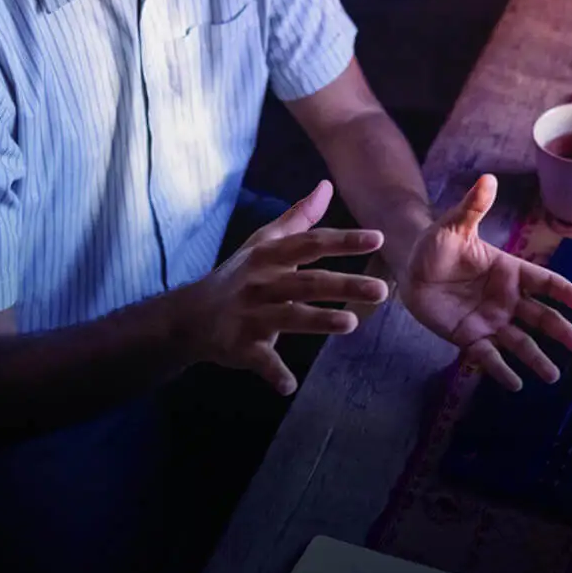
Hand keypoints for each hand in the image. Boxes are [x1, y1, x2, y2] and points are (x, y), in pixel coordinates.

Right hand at [175, 181, 390, 394]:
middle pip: (307, 282)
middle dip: (344, 285)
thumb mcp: (263, 244)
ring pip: (288, 317)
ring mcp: (249, 315)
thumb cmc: (238, 276)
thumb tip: (326, 186)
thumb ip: (298, 218)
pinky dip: (273, 373)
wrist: (190, 315)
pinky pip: (260, 360)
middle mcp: (260, 283)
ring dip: (318, 320)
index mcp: (268, 256)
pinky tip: (289, 386)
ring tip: (351, 323)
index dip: (343, 241)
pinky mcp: (239, 346)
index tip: (378, 238)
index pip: (310, 244)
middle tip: (381, 290)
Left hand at [400, 174, 571, 389]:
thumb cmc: (437, 244)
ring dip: (537, 359)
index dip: (566, 293)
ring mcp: (490, 320)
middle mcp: (506, 299)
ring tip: (553, 377)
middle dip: (563, 333)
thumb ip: (473, 207)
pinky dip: (500, 370)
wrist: (411, 267)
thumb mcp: (453, 225)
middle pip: (542, 317)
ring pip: (520, 342)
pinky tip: (514, 384)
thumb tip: (487, 178)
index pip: (545, 282)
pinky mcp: (470, 336)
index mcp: (510, 271)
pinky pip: (488, 356)